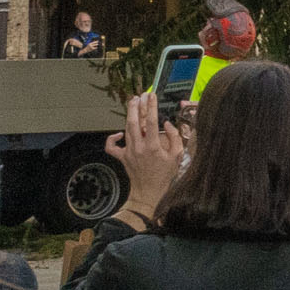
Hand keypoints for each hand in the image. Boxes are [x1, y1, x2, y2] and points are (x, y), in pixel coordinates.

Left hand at [106, 89, 186, 221]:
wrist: (149, 193)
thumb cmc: (164, 176)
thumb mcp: (176, 157)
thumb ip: (175, 138)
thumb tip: (167, 124)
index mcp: (153, 146)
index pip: (151, 121)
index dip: (152, 106)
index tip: (152, 96)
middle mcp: (139, 147)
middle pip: (134, 121)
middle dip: (136, 106)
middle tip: (140, 95)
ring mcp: (129, 152)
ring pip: (126, 129)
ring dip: (129, 115)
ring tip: (133, 103)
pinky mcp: (122, 157)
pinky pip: (112, 147)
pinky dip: (112, 138)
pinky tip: (119, 133)